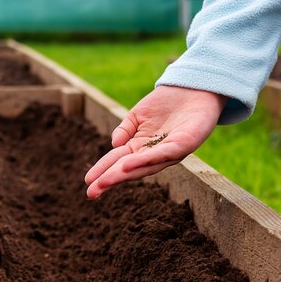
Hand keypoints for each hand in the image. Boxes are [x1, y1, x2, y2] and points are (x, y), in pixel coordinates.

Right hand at [85, 85, 225, 199]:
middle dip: (110, 180)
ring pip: (144, 166)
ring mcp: (169, 151)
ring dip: (124, 174)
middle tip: (92, 193)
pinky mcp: (184, 144)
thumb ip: (124, 130)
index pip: (118, 161)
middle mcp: (153, 154)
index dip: (102, 171)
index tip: (87, 182)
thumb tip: (114, 145)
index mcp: (140, 148)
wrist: (194, 88)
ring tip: (106, 181)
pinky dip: (146, 159)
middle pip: (128, 169)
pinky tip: (129, 163)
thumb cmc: (166, 104)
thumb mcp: (138, 115)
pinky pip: (163, 153)